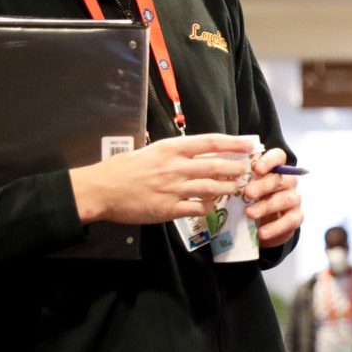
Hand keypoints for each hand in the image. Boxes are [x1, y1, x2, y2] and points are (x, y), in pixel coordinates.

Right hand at [70, 134, 256, 224]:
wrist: (101, 189)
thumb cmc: (123, 168)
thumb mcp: (151, 151)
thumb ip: (175, 152)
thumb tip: (197, 152)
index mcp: (171, 148)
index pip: (210, 142)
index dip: (233, 143)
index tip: (250, 144)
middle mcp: (175, 166)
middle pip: (216, 166)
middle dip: (235, 169)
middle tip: (246, 171)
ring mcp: (173, 188)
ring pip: (211, 188)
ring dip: (227, 189)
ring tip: (235, 189)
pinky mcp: (168, 209)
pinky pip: (197, 208)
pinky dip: (209, 207)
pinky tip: (212, 206)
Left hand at [241, 147, 302, 247]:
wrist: (262, 227)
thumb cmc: (251, 201)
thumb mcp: (244, 189)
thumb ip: (239, 180)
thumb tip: (221, 174)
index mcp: (275, 169)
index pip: (279, 157)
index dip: (269, 160)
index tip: (256, 169)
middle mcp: (288, 182)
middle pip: (280, 179)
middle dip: (263, 185)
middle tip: (247, 193)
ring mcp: (294, 199)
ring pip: (286, 199)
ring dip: (267, 206)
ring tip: (250, 214)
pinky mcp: (296, 218)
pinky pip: (290, 220)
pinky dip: (276, 227)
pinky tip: (261, 233)